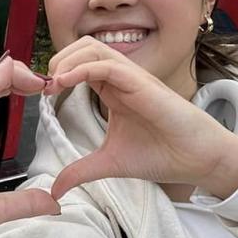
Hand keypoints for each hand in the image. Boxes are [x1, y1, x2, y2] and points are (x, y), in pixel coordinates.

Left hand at [45, 38, 237, 201]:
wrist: (196, 160)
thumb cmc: (162, 155)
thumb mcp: (110, 163)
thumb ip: (81, 171)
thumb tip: (54, 189)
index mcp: (113, 90)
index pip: (79, 64)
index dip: (57, 73)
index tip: (41, 94)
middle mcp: (121, 79)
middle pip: (83, 48)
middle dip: (58, 60)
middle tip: (44, 86)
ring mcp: (133, 78)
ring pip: (93, 49)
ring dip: (67, 60)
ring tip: (52, 83)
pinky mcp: (143, 83)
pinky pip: (109, 65)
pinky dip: (83, 68)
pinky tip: (65, 83)